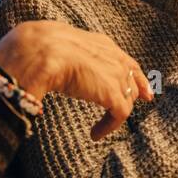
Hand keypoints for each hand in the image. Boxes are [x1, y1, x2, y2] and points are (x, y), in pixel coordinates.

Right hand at [0, 21, 153, 139]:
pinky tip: (95, 135)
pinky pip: (120, 115)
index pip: (124, 59)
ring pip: (126, 97)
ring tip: (99, 127)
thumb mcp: (53, 45)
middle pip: (132, 76)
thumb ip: (58, 54)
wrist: (39, 52)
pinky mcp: (113, 94)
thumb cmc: (36, 48)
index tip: (142, 89)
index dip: (134, 74)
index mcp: (99, 42)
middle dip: (137, 90)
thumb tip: (40, 59)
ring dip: (114, 114)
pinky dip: (108, 127)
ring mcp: (115, 75)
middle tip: (138, 104)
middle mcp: (113, 56)